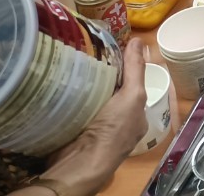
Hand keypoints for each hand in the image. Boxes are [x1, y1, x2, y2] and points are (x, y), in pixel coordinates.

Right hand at [37, 38, 148, 195]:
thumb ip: (136, 70)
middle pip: (111, 92)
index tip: (110, 50)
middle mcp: (119, 122)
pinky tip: (64, 82)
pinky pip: (75, 107)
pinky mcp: (76, 129)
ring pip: (92, 99)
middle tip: (88, 53)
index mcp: (136, 114)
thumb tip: (139, 40)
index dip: (124, 68)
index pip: (132, 86)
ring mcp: (96, 127)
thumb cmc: (113, 130)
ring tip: (74, 62)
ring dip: (85, 85)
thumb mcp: (132, 96)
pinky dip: (71, 96)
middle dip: (103, 75)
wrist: (81, 163)